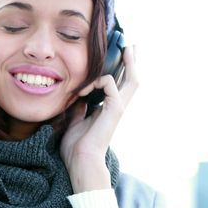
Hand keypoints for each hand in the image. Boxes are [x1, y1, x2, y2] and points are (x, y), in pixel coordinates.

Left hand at [60, 45, 137, 192]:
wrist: (81, 160)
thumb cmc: (76, 147)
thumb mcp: (74, 121)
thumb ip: (79, 108)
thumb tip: (78, 98)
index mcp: (107, 109)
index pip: (118, 86)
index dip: (120, 71)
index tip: (119, 57)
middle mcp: (117, 107)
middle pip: (131, 80)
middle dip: (133, 62)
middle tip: (132, 46)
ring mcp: (118, 107)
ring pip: (132, 80)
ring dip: (128, 63)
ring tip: (126, 49)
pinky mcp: (115, 108)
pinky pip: (109, 83)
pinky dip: (96, 80)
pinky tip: (83, 90)